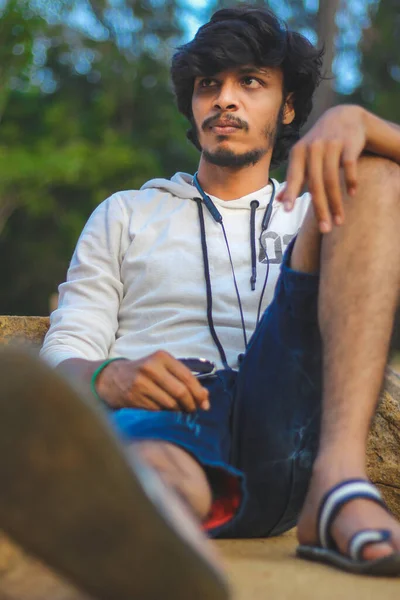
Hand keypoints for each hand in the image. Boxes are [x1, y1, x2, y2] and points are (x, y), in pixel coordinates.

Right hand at [95, 351, 209, 411]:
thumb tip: (205, 398)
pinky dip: (164, 413)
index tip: (204, 404)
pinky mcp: (134, 397)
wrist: (112, 378)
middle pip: (180, 392)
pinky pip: (157, 410)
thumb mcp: (162, 368)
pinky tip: (163, 411)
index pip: (187, 377)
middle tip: (193, 411)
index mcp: (161, 357)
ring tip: (178, 410)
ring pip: (170, 403)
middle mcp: (151, 368)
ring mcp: (141, 383)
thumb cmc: (144, 373)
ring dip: (178, 411)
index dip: (199, 393)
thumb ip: (184, 379)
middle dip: (190, 404)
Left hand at [277, 105, 366, 232]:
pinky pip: (349, 166)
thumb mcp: (303, 157)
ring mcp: (331, 144)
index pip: (294, 177)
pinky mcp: (349, 143)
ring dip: (336, 203)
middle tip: (325, 229)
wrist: (344, 116)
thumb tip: (278, 201)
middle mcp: (313, 147)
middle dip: (320, 209)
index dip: (290, 193)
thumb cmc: (320, 143)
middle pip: (315, 184)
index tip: (287, 211)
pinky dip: (351, 182)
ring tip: (339, 221)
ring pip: (332, 179)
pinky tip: (352, 194)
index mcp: (298, 152)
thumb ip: (293, 178)